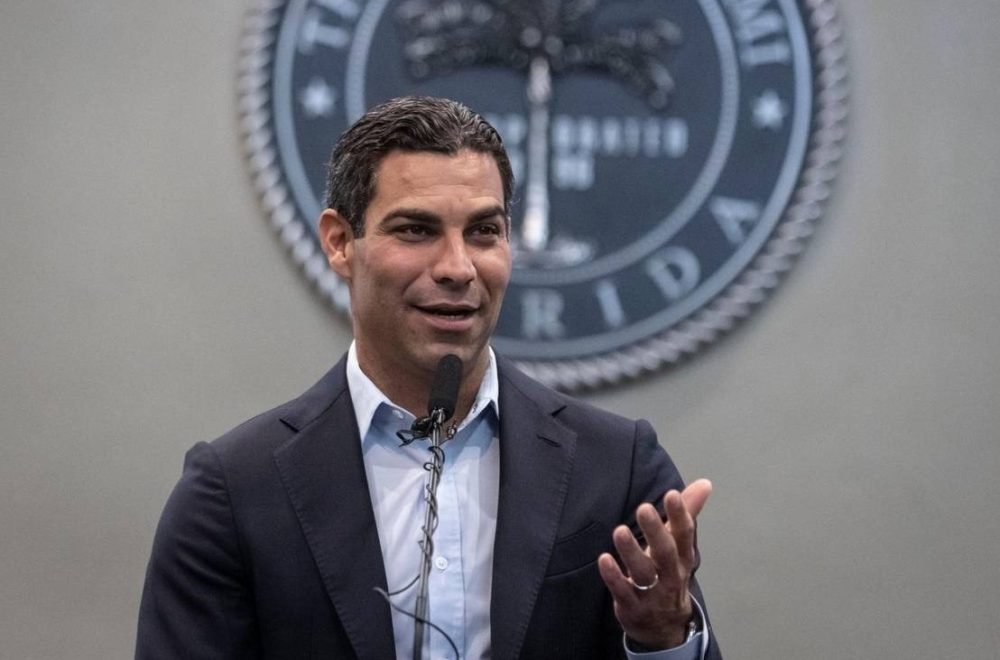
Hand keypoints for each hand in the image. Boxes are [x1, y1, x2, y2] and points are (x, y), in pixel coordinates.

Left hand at [597, 479, 712, 649]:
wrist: (665, 628)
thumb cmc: (669, 575)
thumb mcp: (680, 547)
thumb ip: (688, 513)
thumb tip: (704, 483)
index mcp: (683, 558)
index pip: (685, 535)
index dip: (680, 515)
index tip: (672, 494)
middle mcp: (670, 576)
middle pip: (666, 553)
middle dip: (656, 532)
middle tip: (644, 509)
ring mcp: (652, 594)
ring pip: (643, 573)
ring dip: (631, 552)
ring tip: (619, 531)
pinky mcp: (631, 606)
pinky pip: (622, 591)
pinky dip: (614, 576)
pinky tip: (604, 559)